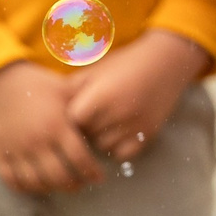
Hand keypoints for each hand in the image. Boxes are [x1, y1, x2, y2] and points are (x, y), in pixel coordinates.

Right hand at [0, 62, 103, 194]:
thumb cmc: (35, 83)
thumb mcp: (64, 88)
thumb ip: (85, 102)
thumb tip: (110, 106)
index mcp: (56, 126)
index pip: (80, 158)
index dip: (92, 172)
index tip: (99, 177)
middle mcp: (36, 141)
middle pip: (60, 176)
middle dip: (75, 184)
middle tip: (82, 184)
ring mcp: (15, 150)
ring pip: (36, 182)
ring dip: (52, 188)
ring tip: (62, 185)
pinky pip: (12, 180)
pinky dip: (26, 188)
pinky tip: (37, 185)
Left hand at [65, 29, 208, 164]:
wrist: (167, 62)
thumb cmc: (126, 63)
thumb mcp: (97, 70)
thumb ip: (73, 89)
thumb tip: (49, 108)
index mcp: (102, 95)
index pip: (73, 120)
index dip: (71, 116)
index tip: (72, 111)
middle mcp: (119, 113)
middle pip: (87, 135)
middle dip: (84, 128)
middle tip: (88, 118)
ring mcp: (135, 126)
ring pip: (103, 146)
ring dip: (99, 139)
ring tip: (103, 123)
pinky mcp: (148, 134)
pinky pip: (122, 153)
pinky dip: (117, 146)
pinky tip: (117, 132)